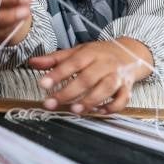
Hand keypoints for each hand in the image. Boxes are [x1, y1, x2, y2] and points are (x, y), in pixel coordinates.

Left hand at [29, 38, 153, 113]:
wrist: (130, 53)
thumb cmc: (100, 54)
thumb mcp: (78, 51)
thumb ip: (55, 59)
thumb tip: (32, 62)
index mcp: (91, 53)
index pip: (73, 63)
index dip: (58, 74)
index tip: (43, 84)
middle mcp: (106, 64)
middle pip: (88, 78)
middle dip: (68, 92)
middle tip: (51, 103)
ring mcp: (118, 76)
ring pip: (106, 88)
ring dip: (90, 100)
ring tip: (74, 110)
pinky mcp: (127, 88)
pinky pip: (122, 100)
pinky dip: (111, 107)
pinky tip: (98, 112)